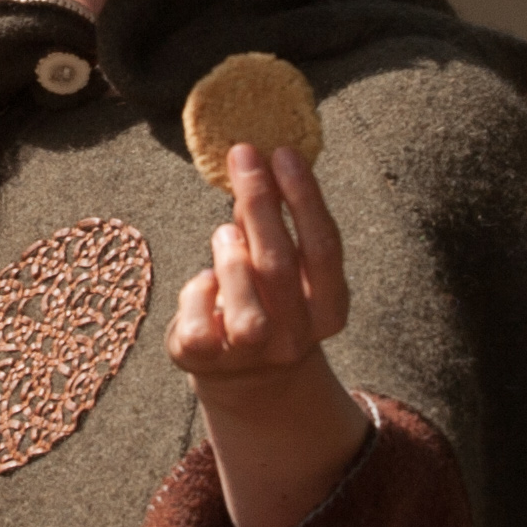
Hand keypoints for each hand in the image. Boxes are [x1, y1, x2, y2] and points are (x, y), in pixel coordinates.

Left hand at [169, 141, 351, 384]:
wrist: (244, 373)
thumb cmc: (264, 298)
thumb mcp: (281, 266)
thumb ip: (273, 225)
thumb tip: (257, 160)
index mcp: (329, 310)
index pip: (324, 248)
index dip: (304, 198)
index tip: (283, 153)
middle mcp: (296, 339)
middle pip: (279, 265)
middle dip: (260, 202)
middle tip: (243, 156)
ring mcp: (251, 356)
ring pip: (243, 304)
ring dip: (230, 254)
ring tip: (225, 233)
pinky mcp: (206, 362)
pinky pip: (198, 323)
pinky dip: (197, 291)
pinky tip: (205, 280)